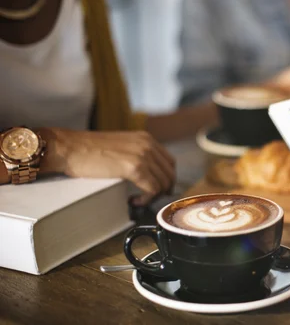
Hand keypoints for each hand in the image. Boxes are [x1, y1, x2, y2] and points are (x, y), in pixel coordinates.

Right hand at [39, 128, 175, 204]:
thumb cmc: (88, 150)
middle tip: (150, 199)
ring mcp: (143, 155)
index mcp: (146, 138)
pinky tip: (133, 201)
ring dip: (153, 196)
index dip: (168, 179)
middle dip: (163, 190)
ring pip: (163, 183)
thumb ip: (137, 155)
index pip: (169, 162)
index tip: (161, 189)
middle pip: (169, 174)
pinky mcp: (134, 167)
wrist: (70, 148)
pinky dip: (146, 199)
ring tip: (138, 200)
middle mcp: (148, 144)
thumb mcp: (121, 146)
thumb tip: (148, 174)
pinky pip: (152, 189)